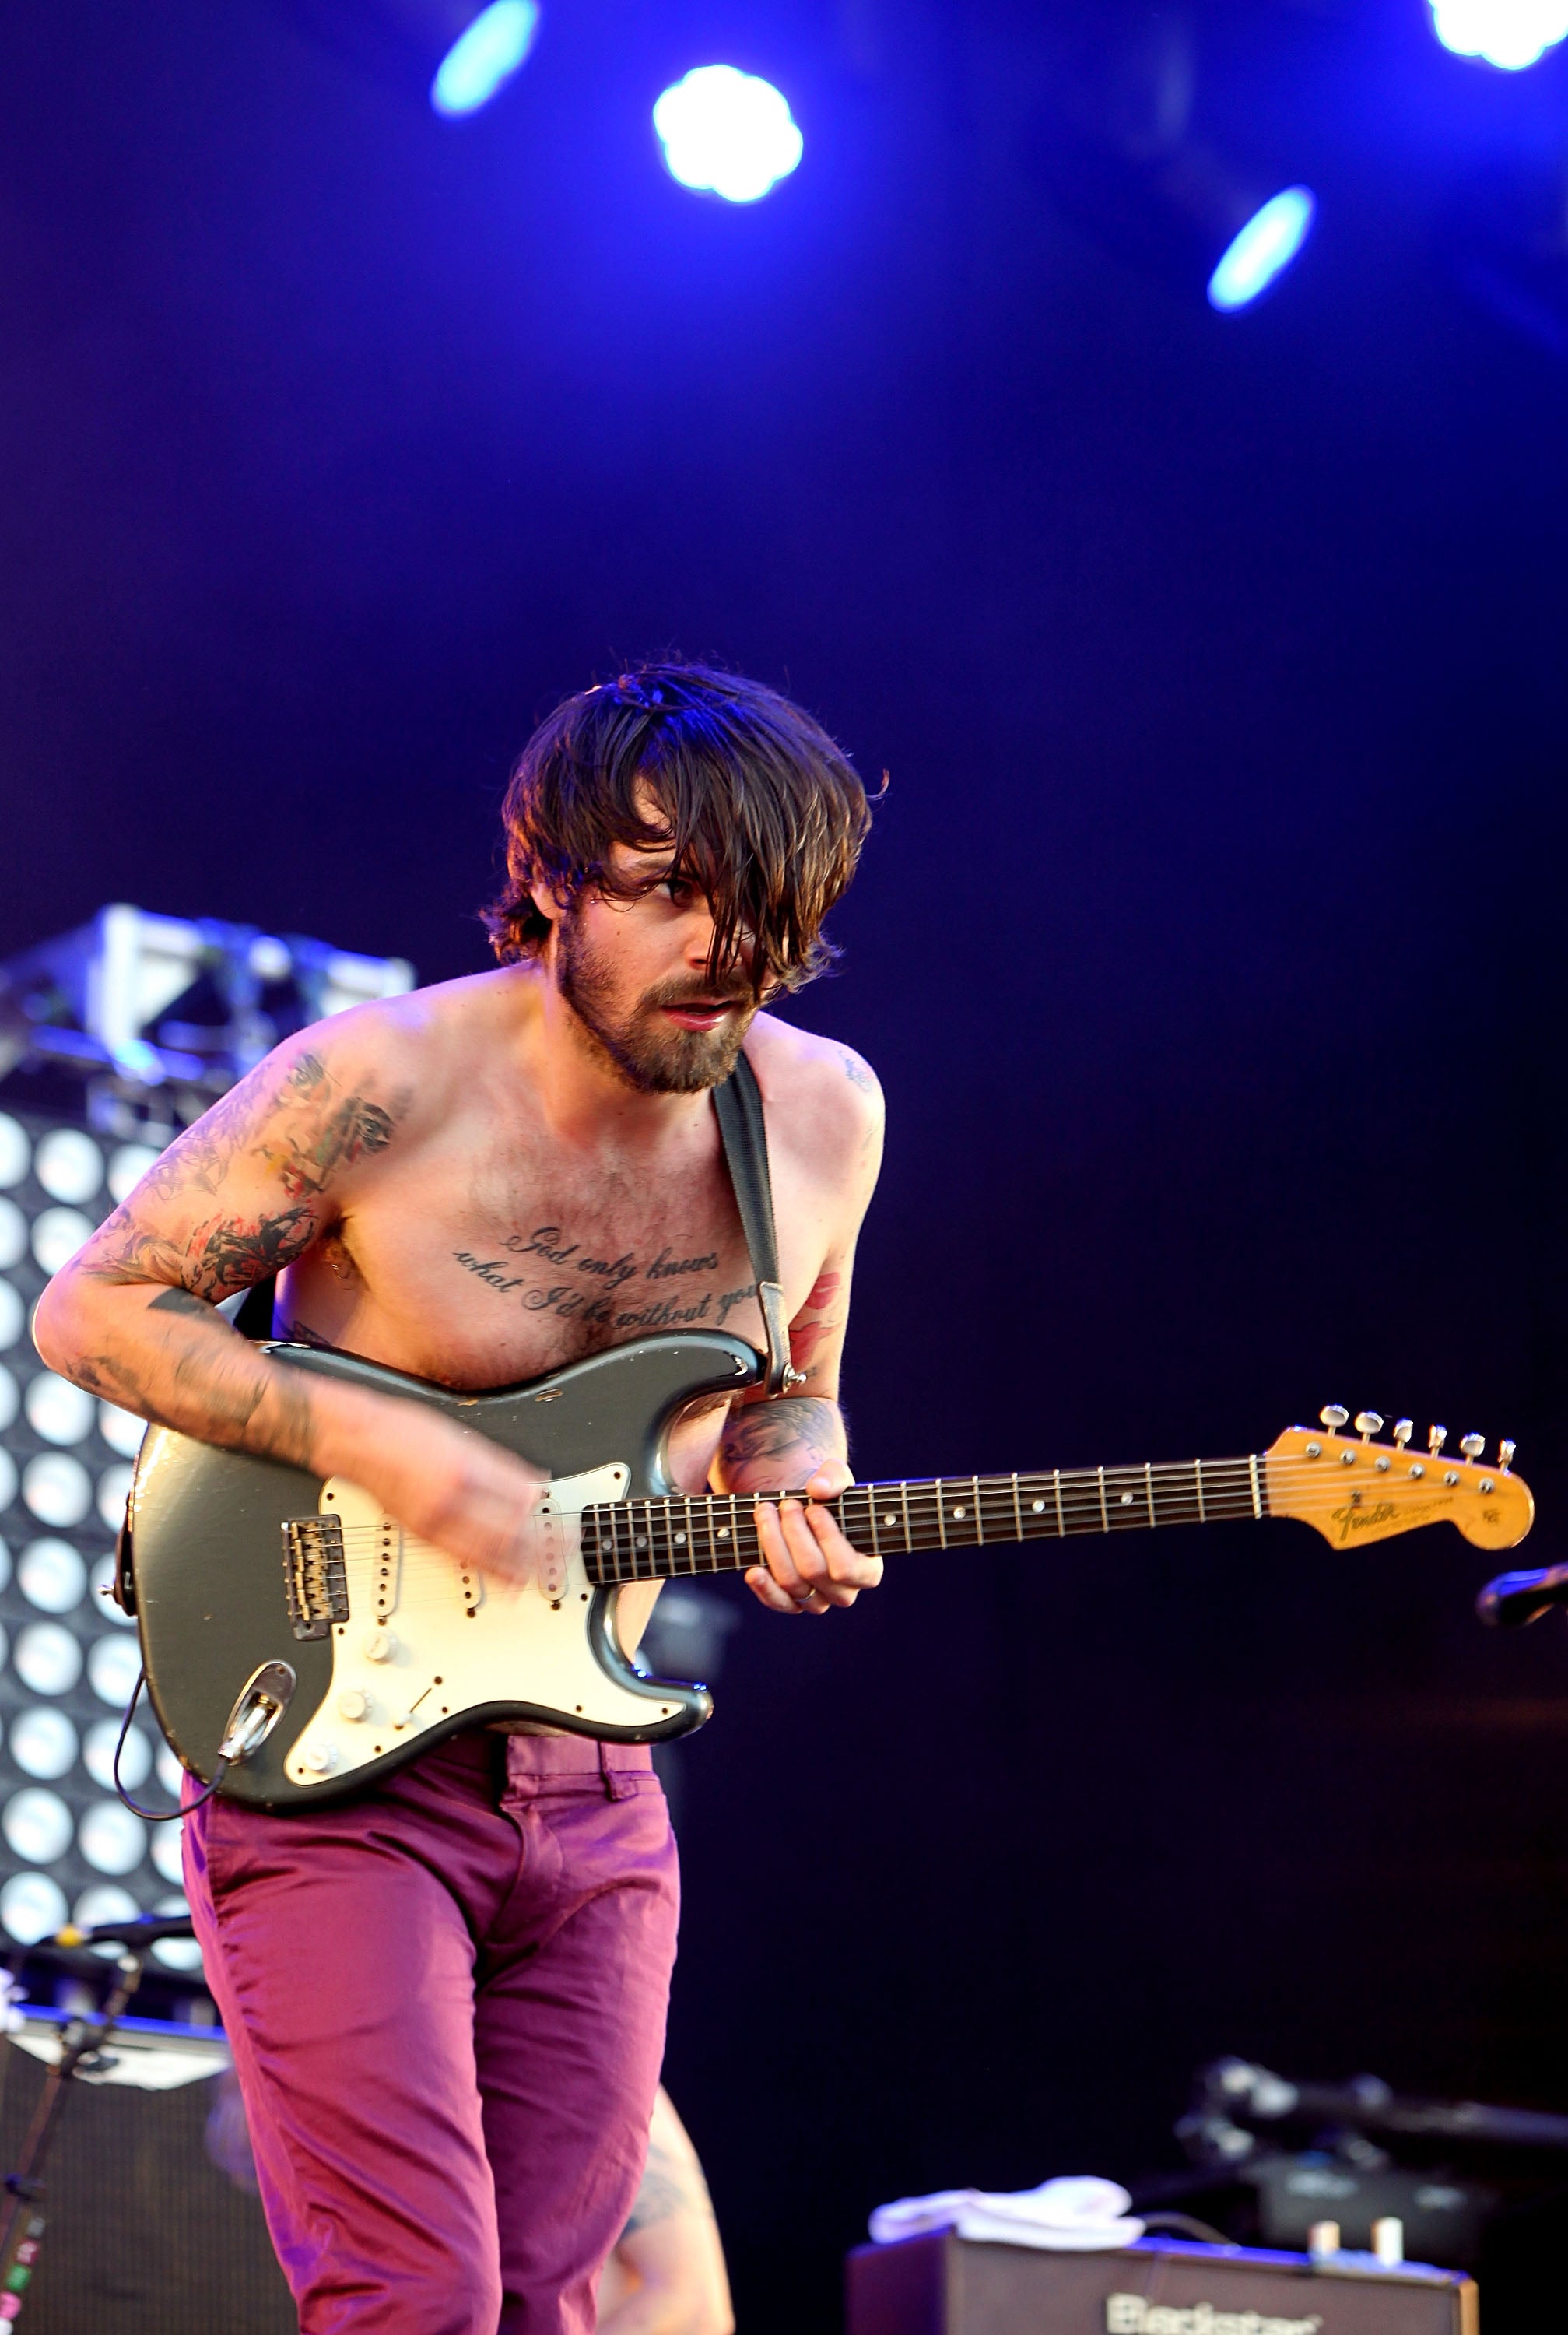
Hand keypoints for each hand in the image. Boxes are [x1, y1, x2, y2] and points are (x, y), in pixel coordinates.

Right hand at [354, 1404, 550, 1590]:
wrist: (359, 1443)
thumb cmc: (405, 1431)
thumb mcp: (462, 1435)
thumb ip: (500, 1464)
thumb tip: (534, 1484)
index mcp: (465, 1467)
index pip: (518, 1498)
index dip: (543, 1512)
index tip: (560, 1516)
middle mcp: (451, 1498)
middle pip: (508, 1532)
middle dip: (541, 1545)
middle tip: (563, 1549)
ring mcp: (434, 1521)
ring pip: (487, 1554)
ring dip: (521, 1567)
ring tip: (544, 1572)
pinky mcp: (422, 1535)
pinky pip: (463, 1559)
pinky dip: (490, 1569)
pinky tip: (507, 1578)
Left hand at [746, 1457, 883, 1616]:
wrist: (802, 1509)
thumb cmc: (827, 1497)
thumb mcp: (836, 1478)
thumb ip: (835, 1477)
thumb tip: (819, 1488)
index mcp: (867, 1570)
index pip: (846, 1567)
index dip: (827, 1538)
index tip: (813, 1508)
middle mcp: (843, 1592)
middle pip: (813, 1571)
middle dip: (795, 1533)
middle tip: (786, 1504)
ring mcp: (816, 1601)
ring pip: (791, 1581)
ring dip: (773, 1544)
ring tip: (765, 1513)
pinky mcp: (790, 1603)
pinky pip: (777, 1602)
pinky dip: (763, 1587)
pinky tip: (753, 1570)